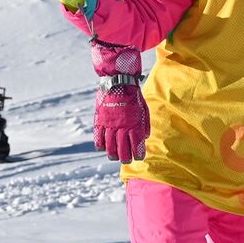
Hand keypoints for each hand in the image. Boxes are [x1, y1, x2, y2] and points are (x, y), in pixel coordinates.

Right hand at [90, 39, 148, 163]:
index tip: (139, 157)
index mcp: (134, 125)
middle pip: (122, 149)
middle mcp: (122, 127)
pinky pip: (98, 136)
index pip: (136, 145)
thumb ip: (144, 124)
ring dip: (112, 154)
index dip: (138, 154)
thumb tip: (145, 137)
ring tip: (114, 157)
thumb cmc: (133, 96)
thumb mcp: (144, 109)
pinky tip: (102, 148)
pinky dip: (100, 144)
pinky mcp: (100, 120)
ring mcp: (109, 125)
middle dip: (125, 158)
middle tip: (126, 160)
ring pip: (109, 146)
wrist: (118, 82)